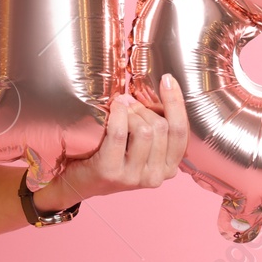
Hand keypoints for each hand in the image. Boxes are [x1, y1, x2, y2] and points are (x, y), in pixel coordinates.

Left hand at [57, 74, 189, 201]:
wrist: (80, 182)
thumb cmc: (113, 157)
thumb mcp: (141, 147)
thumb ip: (155, 128)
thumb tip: (161, 89)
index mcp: (169, 168)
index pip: (181, 132)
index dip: (176, 102)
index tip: (168, 79)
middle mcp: (156, 176)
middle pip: (162, 127)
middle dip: (144, 108)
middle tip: (129, 103)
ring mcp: (134, 177)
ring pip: (144, 130)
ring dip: (131, 113)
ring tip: (120, 109)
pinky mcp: (111, 172)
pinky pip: (119, 134)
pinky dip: (118, 115)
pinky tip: (114, 107)